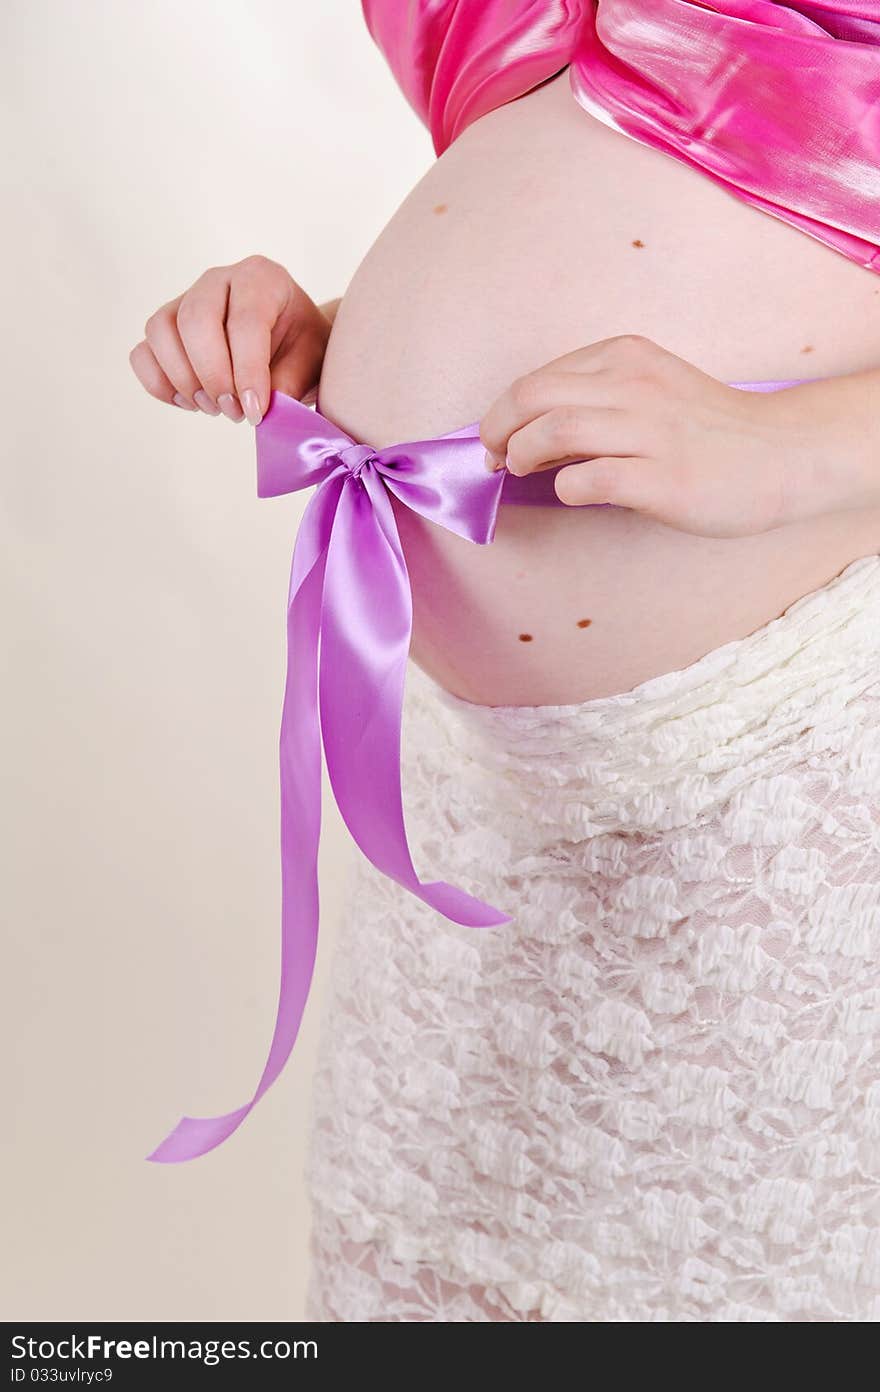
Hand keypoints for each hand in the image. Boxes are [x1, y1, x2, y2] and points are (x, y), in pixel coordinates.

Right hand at [129, 255, 335, 425]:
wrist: (289, 345)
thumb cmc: (301, 348)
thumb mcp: (312, 362)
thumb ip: (290, 381)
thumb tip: (258, 408)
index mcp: (261, 278)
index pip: (245, 321)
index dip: (247, 371)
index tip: (255, 411)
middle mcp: (218, 280)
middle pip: (195, 320)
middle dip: (212, 376)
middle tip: (234, 412)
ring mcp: (184, 300)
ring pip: (160, 331)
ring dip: (184, 381)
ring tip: (215, 408)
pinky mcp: (164, 328)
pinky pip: (142, 353)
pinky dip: (159, 384)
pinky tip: (191, 403)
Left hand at [479, 334, 830, 537]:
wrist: (782, 455)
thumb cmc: (709, 430)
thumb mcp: (651, 389)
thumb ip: (596, 398)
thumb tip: (526, 433)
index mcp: (626, 357)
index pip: (539, 377)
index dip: (503, 411)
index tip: (495, 439)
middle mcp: (635, 386)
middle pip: (534, 395)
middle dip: (497, 428)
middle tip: (492, 458)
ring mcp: (650, 432)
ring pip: (555, 428)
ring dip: (522, 454)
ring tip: (519, 472)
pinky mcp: (662, 479)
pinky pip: (589, 479)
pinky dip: (565, 487)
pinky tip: (572, 491)